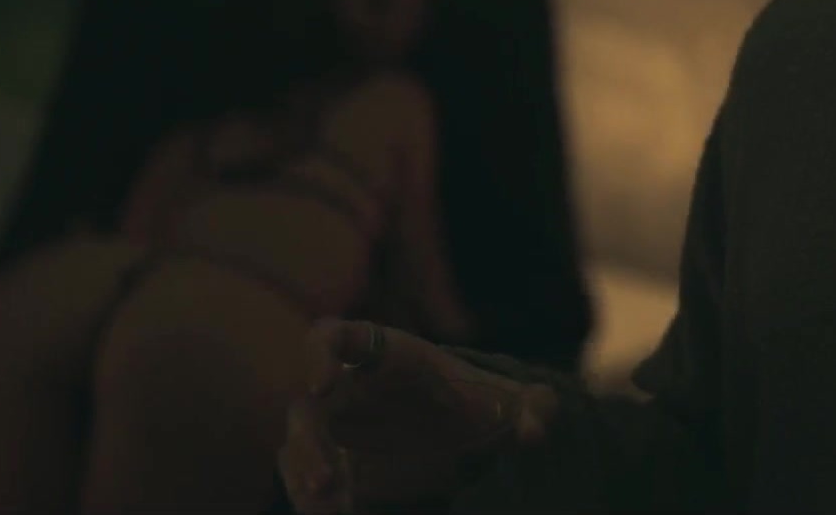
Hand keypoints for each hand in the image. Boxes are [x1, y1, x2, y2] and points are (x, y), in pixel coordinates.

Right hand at [279, 319, 558, 513]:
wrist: (469, 443)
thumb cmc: (479, 405)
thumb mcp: (511, 403)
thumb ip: (531, 407)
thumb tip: (538, 426)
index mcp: (381, 355)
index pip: (331, 337)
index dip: (317, 354)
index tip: (321, 383)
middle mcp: (345, 390)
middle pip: (305, 409)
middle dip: (308, 443)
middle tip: (325, 480)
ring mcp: (333, 433)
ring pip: (297, 451)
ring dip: (305, 478)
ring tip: (331, 503)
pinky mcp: (334, 471)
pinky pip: (309, 486)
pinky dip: (316, 503)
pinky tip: (341, 514)